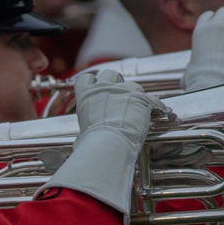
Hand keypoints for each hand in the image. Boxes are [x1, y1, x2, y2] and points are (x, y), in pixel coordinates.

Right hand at [41, 70, 164, 216]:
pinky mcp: (142, 100)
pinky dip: (155, 107)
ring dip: (134, 94)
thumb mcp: (79, 135)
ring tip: (137, 107)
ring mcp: (125, 91)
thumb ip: (81, 131)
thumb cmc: (90, 144)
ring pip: (131, 85)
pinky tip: (160, 113)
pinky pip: (152, 100)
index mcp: (86, 94)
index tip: (94, 90)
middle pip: (110, 74)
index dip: (91, 84)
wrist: (110, 143)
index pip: (85, 78)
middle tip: (117, 97)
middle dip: (114, 83)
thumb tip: (63, 151)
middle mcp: (105, 87)